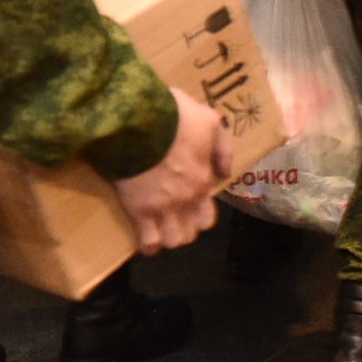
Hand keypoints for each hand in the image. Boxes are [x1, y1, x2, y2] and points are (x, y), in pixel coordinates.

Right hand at [114, 88, 231, 253]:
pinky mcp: (137, 209)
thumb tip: (224, 172)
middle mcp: (185, 201)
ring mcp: (161, 208)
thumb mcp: (209, 120)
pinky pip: (147, 241)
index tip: (191, 207)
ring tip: (159, 228)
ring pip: (172, 241)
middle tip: (173, 217)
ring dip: (167, 237)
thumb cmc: (174, 116)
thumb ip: (222, 147)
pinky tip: (145, 240)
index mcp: (202, 182)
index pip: (208, 217)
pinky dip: (148, 245)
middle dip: (184, 228)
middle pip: (190, 233)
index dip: (200, 216)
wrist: (137, 120)